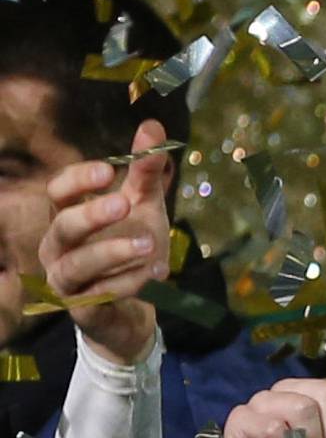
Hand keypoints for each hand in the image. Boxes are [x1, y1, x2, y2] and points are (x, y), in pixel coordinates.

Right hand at [38, 116, 173, 364]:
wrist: (132, 311)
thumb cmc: (131, 252)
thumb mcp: (144, 209)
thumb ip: (146, 173)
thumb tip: (153, 126)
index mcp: (67, 215)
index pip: (59, 191)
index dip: (79, 180)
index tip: (109, 170)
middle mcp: (57, 246)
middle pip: (63, 225)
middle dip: (93, 214)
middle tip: (125, 203)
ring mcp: (66, 280)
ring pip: (78, 264)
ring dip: (113, 253)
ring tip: (150, 247)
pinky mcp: (82, 310)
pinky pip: (100, 295)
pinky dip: (128, 285)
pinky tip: (155, 277)